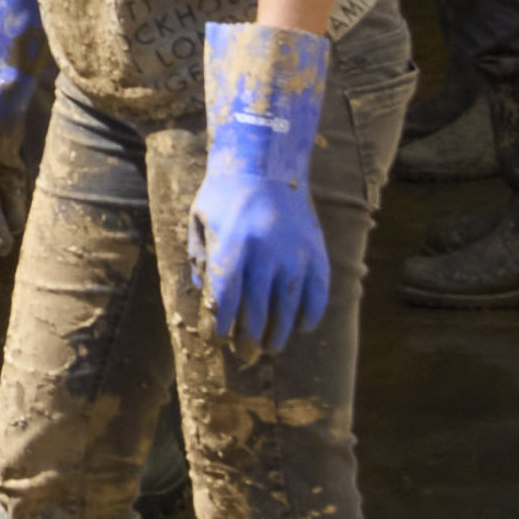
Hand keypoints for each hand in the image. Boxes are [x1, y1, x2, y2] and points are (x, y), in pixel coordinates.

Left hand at [189, 22, 342, 357]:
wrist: (266, 164)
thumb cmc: (225, 197)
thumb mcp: (200, 221)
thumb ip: (200, 260)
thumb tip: (207, 299)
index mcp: (233, 245)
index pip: (225, 300)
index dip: (220, 326)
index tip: (216, 340)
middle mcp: (266, 253)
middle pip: (255, 311)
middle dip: (247, 338)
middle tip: (243, 353)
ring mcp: (296, 255)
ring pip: (287, 310)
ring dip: (278, 335)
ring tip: (270, 348)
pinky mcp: (318, 254)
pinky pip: (318, 295)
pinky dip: (310, 316)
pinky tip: (301, 327)